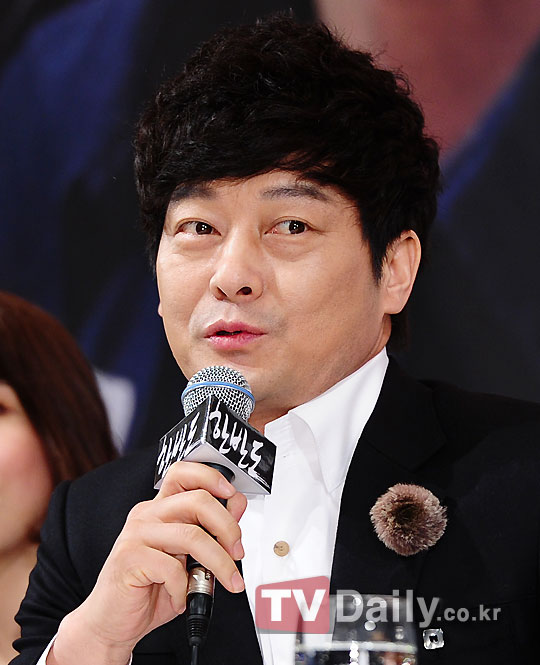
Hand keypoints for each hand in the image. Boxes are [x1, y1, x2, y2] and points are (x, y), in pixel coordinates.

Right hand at [48, 461, 246, 664]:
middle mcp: (147, 514)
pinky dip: (185, 589)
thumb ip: (210, 532)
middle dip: (228, 527)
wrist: (111, 623)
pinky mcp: (129, 558)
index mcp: (160, 508)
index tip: (233, 496)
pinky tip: (182, 598)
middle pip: (197, 500)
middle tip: (237, 552)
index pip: (184, 473)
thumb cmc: (149, 590)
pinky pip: (172, 568)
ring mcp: (136, 534)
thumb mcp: (188, 560)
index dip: (211, 477)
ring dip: (219, 563)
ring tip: (227, 581)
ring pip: (192, 535)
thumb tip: (236, 506)